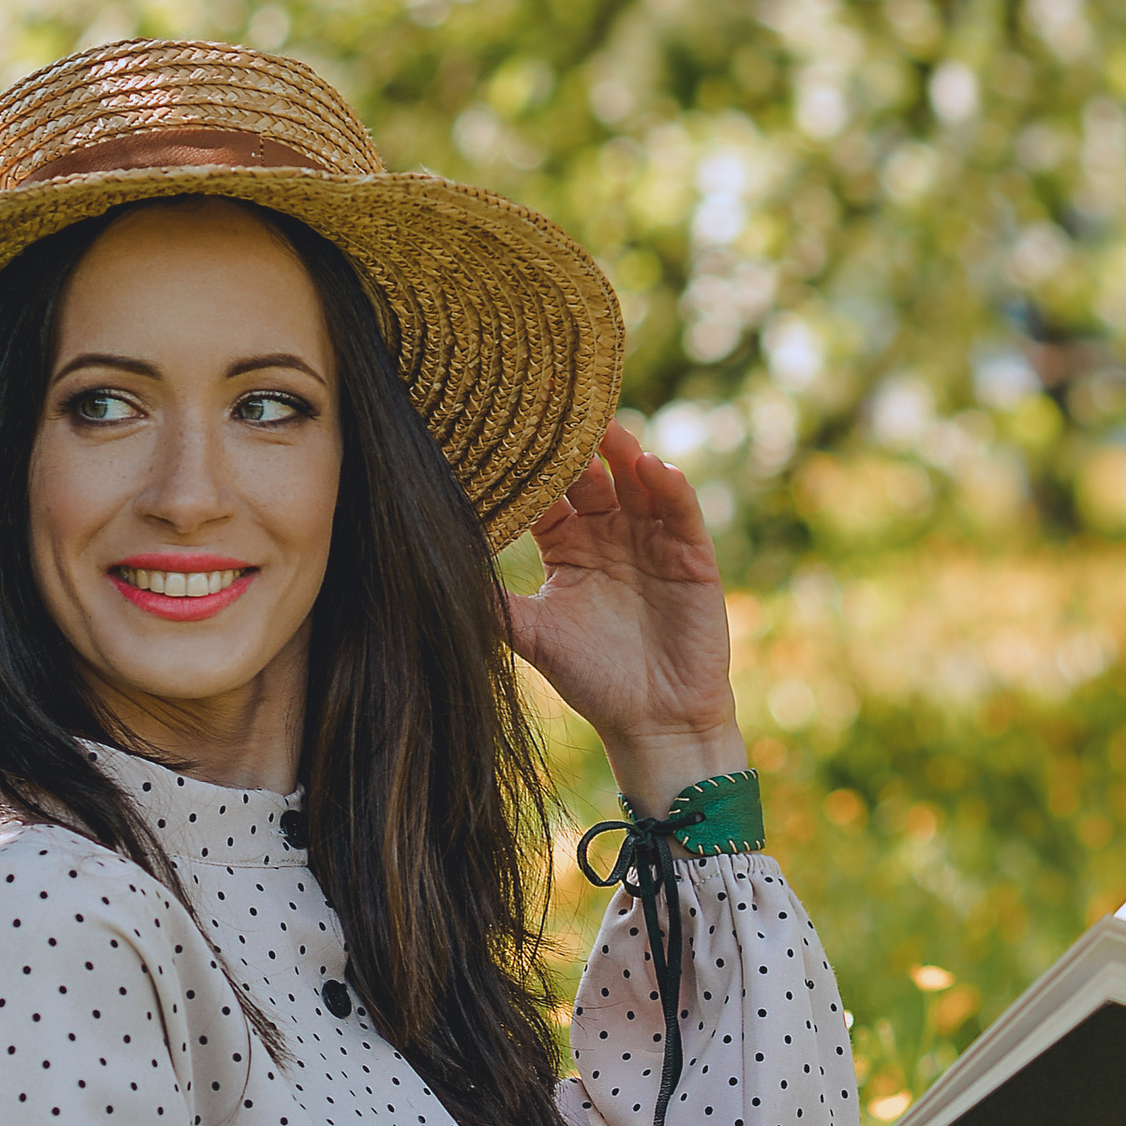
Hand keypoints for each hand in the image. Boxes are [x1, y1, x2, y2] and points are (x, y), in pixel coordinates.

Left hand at [505, 420, 744, 813]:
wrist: (654, 721)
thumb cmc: (592, 680)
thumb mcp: (533, 636)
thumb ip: (493, 604)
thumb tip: (434, 576)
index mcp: (570, 548)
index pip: (548, 494)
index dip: (530, 467)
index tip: (505, 433)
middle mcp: (610, 535)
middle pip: (591, 475)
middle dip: (577, 444)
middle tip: (555, 404)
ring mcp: (652, 541)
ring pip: (636, 481)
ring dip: (623, 452)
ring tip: (605, 426)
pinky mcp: (691, 555)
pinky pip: (680, 511)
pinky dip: (668, 487)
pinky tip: (650, 467)